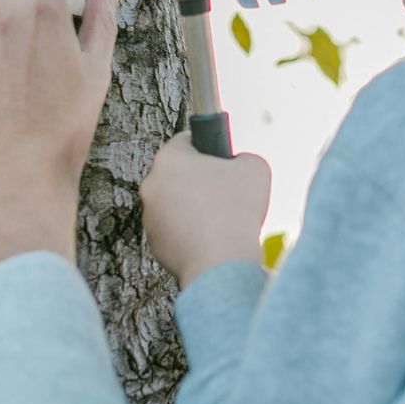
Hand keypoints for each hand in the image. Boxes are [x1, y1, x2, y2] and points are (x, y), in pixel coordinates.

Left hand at [140, 132, 270, 287]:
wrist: (221, 263)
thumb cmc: (236, 210)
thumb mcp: (254, 167)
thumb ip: (242, 157)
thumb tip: (237, 165)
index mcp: (170, 159)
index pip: (185, 140)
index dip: (208, 147)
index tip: (222, 159)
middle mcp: (151, 185)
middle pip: (177, 174)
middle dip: (199, 180)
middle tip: (225, 191)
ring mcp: (149, 217)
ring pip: (174, 204)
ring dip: (193, 208)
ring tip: (221, 219)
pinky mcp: (155, 244)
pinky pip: (174, 231)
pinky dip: (190, 233)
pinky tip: (212, 239)